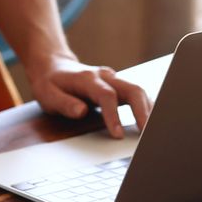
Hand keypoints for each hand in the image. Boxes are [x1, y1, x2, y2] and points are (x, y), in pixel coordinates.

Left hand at [27, 55, 152, 137]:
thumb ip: (64, 103)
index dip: (114, 115)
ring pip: (138, 91)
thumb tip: (81, 111)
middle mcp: (105, 77)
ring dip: (148, 110)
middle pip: (132, 89)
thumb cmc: (50, 83)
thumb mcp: (47, 95)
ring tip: (154, 133)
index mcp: (87, 79)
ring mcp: (114, 80)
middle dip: (143, 111)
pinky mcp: (118, 86)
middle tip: (147, 134)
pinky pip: (137, 95)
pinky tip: (152, 123)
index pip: (107, 96)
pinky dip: (146, 108)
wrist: (53, 66)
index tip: (118, 135)